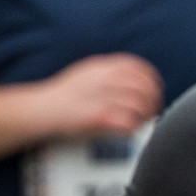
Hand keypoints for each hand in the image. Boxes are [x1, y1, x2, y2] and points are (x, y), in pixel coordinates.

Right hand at [40, 53, 161, 138]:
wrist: (39, 110)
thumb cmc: (63, 94)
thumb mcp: (86, 72)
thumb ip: (109, 71)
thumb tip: (136, 78)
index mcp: (102, 67)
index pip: (139, 68)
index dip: (152, 80)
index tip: (156, 89)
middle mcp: (103, 79)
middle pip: (144, 87)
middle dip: (154, 100)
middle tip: (154, 110)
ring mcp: (101, 98)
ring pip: (140, 105)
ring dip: (146, 115)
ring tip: (143, 121)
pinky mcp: (98, 117)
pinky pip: (128, 122)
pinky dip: (134, 126)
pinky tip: (131, 129)